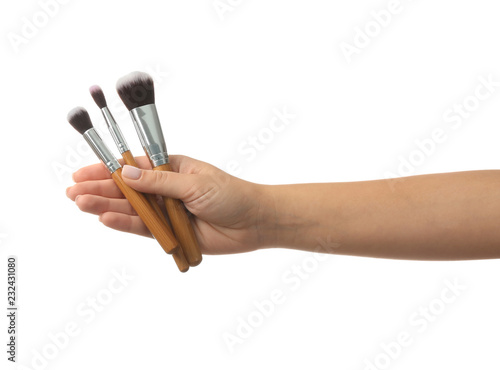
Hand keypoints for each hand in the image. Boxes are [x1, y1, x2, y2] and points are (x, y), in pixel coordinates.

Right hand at [66, 155, 267, 254]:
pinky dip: (125, 224)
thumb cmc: (230, 195)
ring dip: (106, 206)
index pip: (133, 166)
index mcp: (171, 169)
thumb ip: (159, 182)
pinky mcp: (169, 232)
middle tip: (73, 191)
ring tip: (81, 204)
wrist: (253, 223)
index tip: (83, 171)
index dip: (108, 168)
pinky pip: (143, 228)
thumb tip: (125, 172)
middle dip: (100, 189)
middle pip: (126, 189)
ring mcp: (165, 211)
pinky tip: (105, 218)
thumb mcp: (194, 183)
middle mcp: (164, 189)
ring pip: (131, 209)